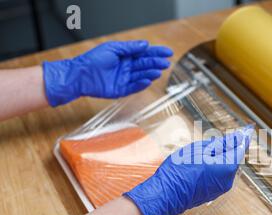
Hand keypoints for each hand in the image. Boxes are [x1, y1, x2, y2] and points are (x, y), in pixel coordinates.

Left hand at [43, 40, 172, 106]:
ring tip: (158, 71)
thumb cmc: (93, 60)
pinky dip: (141, 84)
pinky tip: (147, 81)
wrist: (79, 74)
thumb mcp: (113, 48)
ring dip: (150, 74)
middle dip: (156, 64)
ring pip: (141, 76)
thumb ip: (130, 48)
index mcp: (125, 57)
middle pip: (145, 65)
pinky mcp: (120, 90)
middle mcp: (126, 68)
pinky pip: (133, 88)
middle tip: (165, 63)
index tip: (168, 52)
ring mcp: (124, 79)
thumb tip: (145, 44)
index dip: (156, 53)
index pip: (144, 54)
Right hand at [124, 126, 253, 214]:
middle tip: (221, 137)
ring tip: (203, 151)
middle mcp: (228, 180)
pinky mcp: (212, 193)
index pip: (240, 148)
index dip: (243, 137)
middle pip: (233, 158)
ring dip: (219, 157)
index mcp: (227, 167)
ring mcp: (220, 188)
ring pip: (224, 167)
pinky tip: (200, 163)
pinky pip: (217, 175)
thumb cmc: (181, 170)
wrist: (166, 194)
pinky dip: (213, 167)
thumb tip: (236, 139)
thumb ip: (221, 144)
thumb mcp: (200, 150)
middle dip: (228, 147)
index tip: (248, 128)